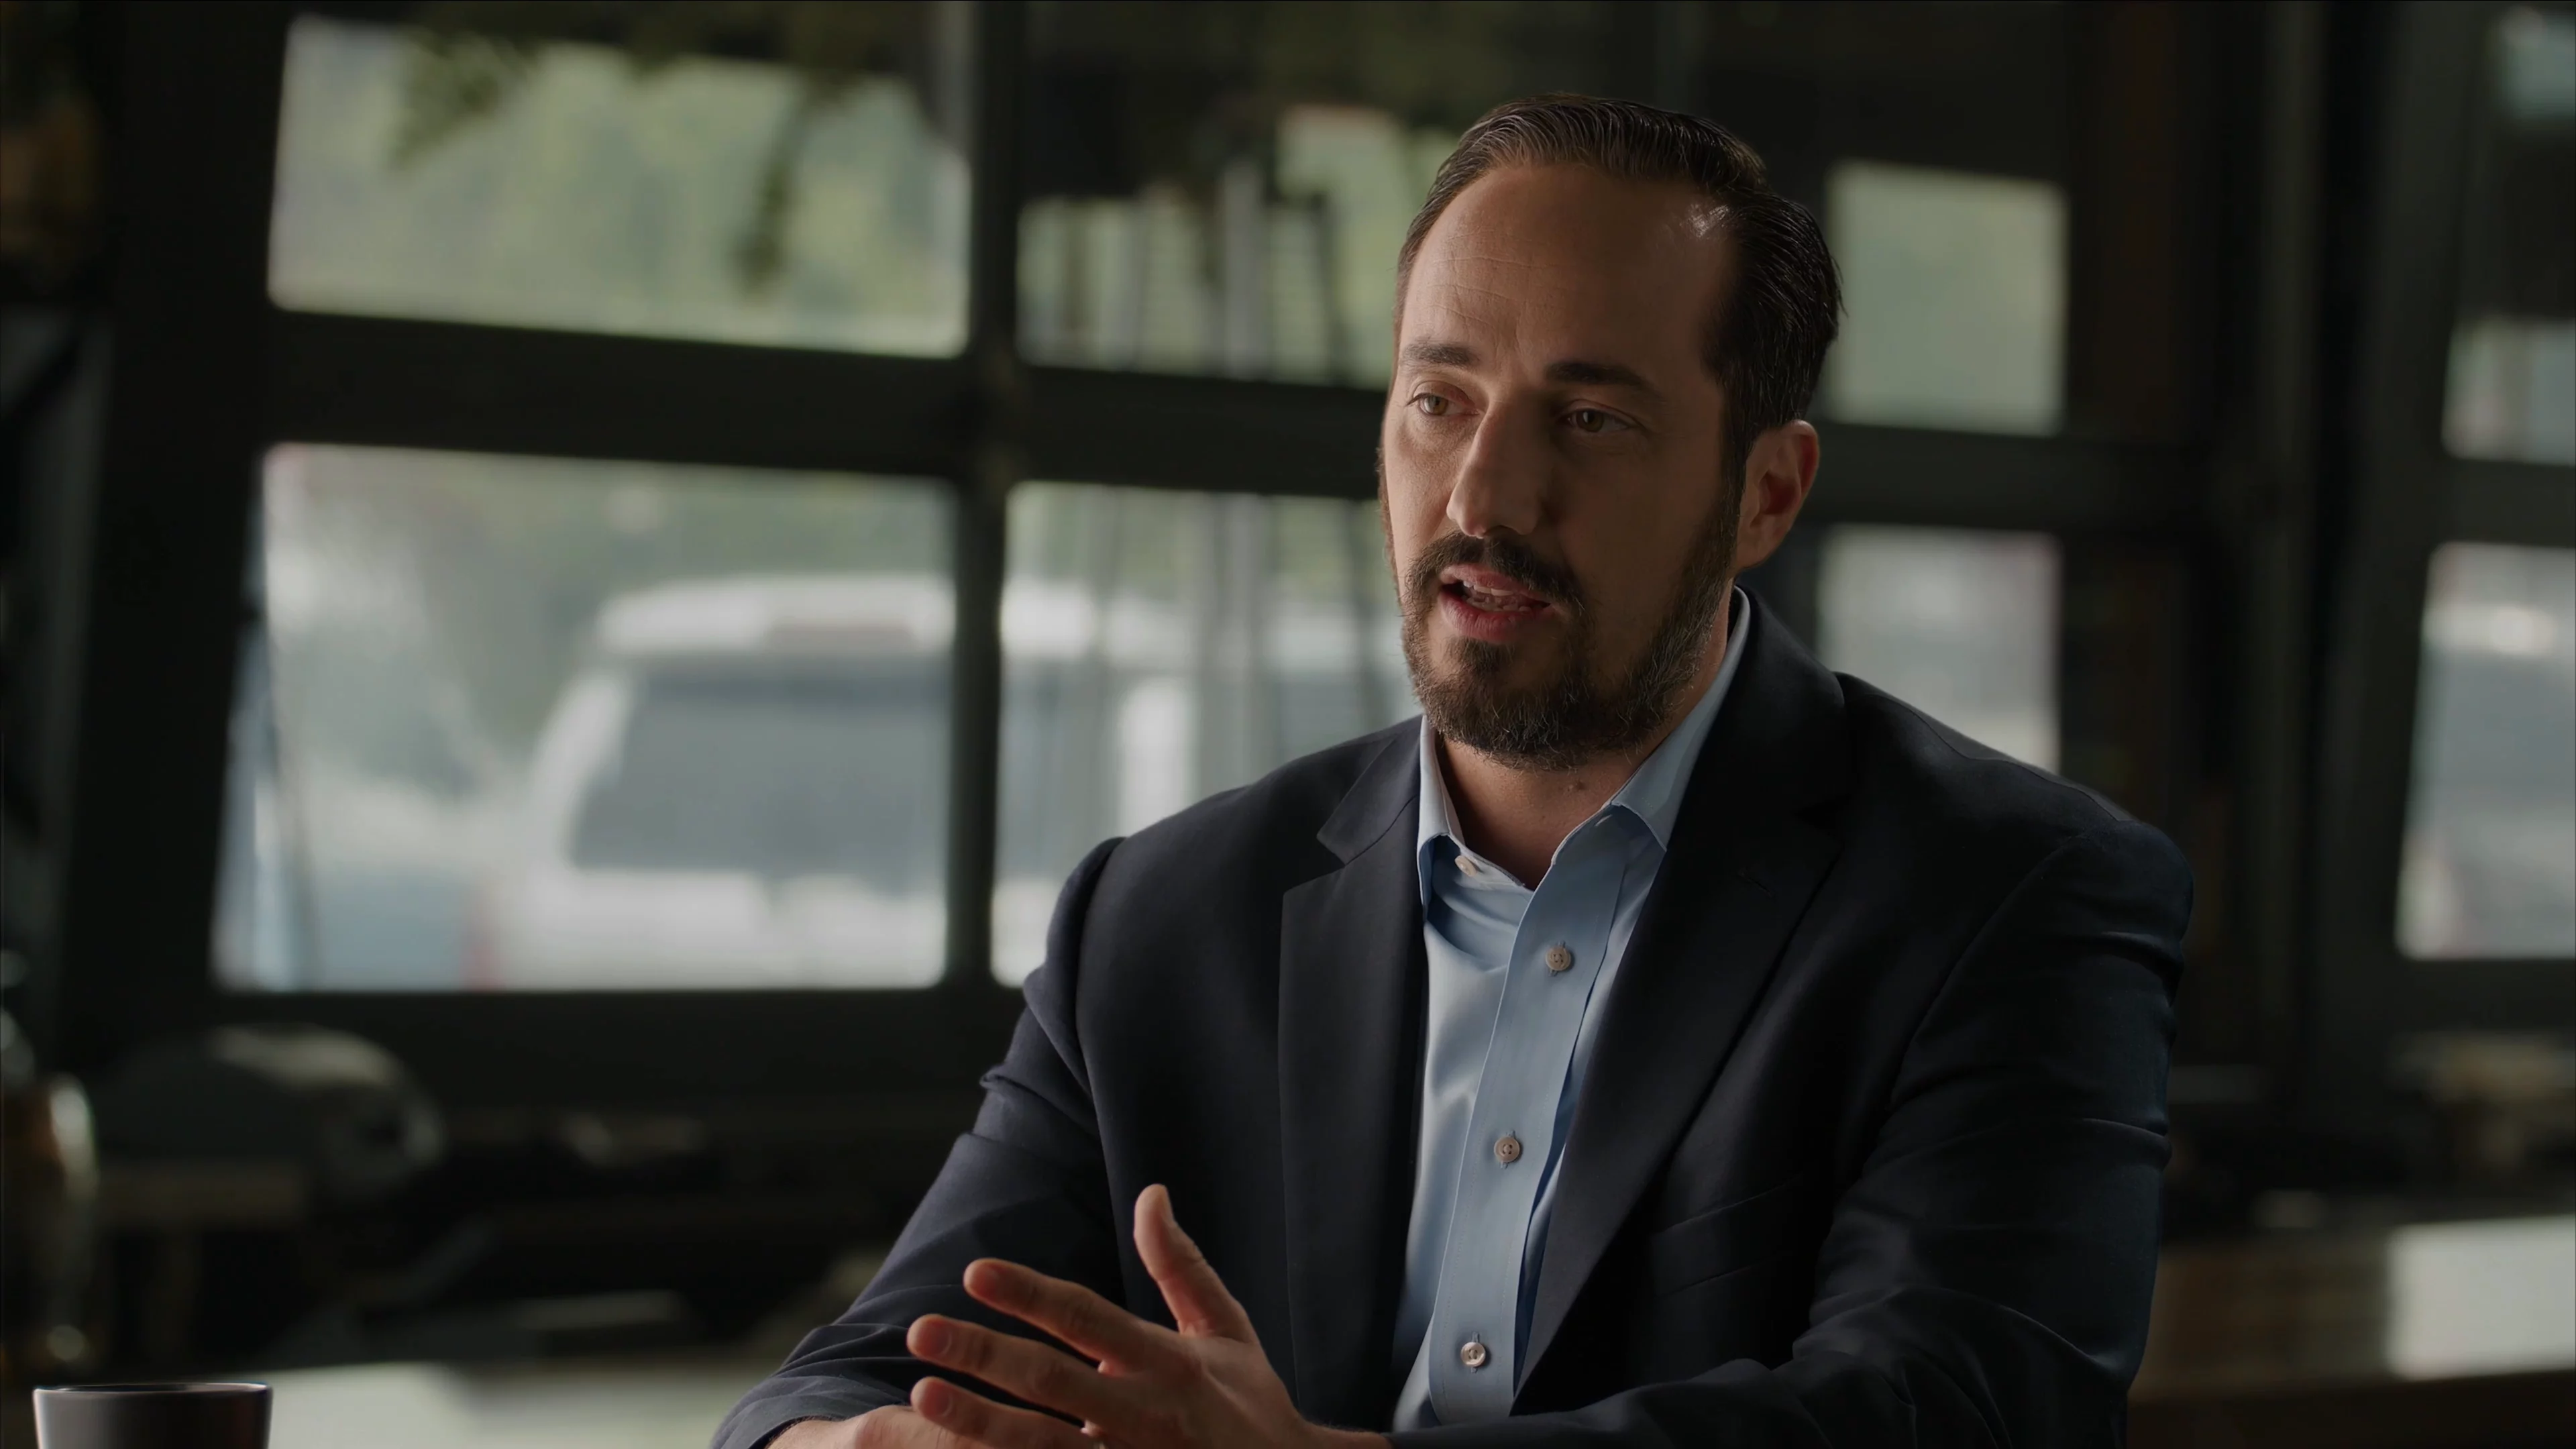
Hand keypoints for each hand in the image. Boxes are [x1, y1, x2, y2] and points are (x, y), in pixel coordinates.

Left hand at [807, 1184, 1385, 1448]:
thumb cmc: (1250, 1405)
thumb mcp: (1225, 1329)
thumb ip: (1180, 1265)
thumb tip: (1151, 1193)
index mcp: (1169, 1364)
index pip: (1088, 1319)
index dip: (1030, 1294)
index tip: (975, 1272)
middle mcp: (1146, 1415)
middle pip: (1053, 1381)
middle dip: (984, 1355)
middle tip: (922, 1332)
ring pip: (1043, 1445)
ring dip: (980, 1421)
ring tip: (921, 1395)